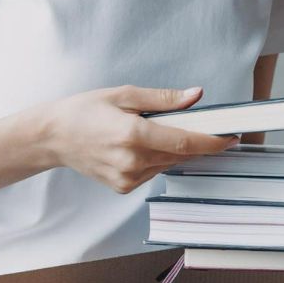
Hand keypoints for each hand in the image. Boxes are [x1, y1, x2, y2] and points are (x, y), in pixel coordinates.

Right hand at [39, 85, 236, 193]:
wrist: (53, 137)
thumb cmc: (84, 110)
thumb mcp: (123, 95)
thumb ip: (163, 99)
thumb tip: (196, 96)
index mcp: (133, 135)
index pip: (185, 142)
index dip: (212, 141)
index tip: (231, 136)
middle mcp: (132, 162)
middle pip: (179, 154)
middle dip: (192, 140)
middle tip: (193, 122)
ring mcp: (127, 178)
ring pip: (167, 164)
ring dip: (170, 148)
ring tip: (149, 130)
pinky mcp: (123, 188)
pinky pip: (152, 172)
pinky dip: (154, 158)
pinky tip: (135, 146)